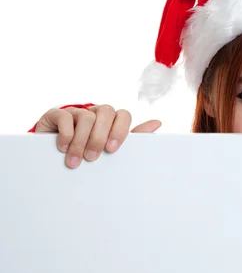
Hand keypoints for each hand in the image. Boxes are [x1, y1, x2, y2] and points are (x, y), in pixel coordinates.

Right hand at [34, 104, 160, 168]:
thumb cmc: (87, 153)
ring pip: (86, 117)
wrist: (54, 159)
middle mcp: (95, 112)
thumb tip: (157, 122)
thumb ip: (133, 137)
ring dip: (81, 142)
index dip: (120, 130)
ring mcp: (76, 111)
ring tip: (75, 161)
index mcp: (110, 120)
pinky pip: (65, 116)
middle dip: (100, 137)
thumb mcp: (109, 149)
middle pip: (106, 112)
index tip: (112, 150)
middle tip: (92, 158)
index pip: (123, 114)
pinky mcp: (57, 113)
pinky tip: (62, 148)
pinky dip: (66, 134)